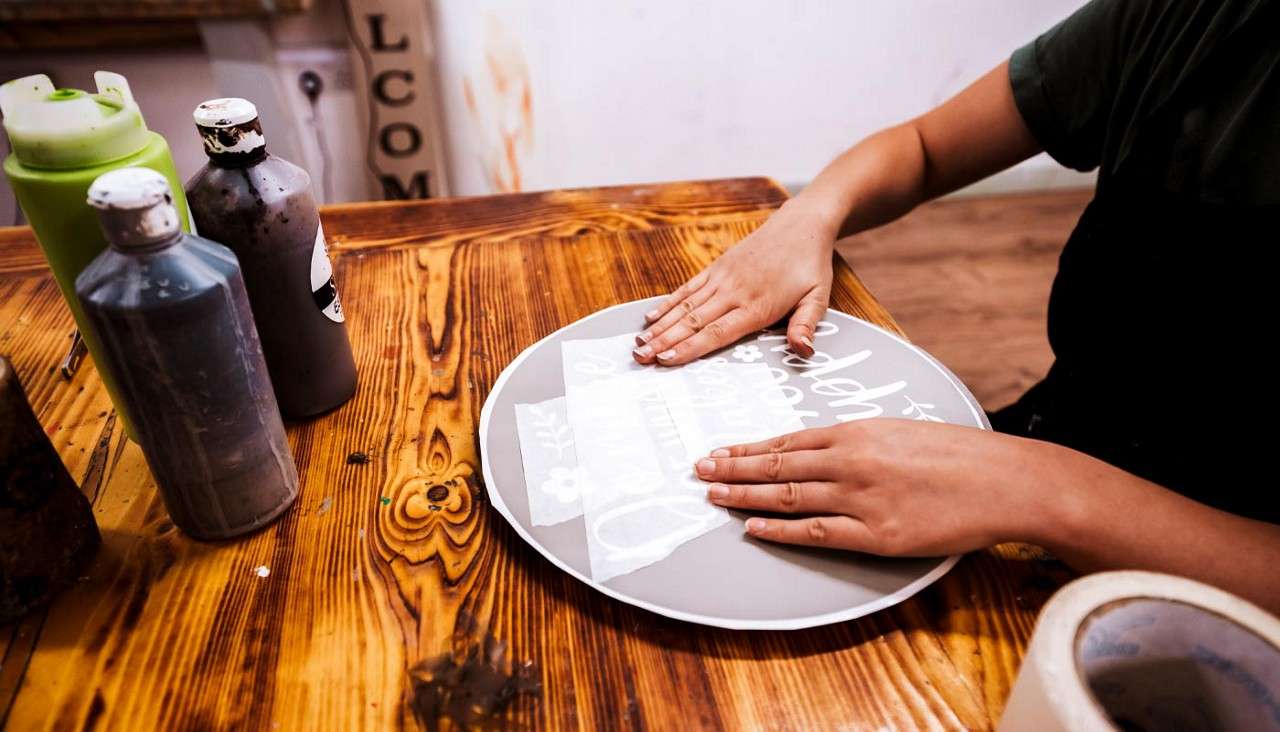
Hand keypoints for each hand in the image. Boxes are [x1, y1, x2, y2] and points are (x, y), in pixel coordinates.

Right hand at [632, 198, 837, 365]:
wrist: (801, 224)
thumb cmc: (809, 265)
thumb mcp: (818, 297)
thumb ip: (806, 325)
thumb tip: (804, 352)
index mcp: (757, 305)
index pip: (717, 333)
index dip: (690, 348)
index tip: (667, 360)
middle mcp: (734, 292)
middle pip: (693, 322)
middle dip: (665, 342)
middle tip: (640, 358)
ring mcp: (722, 278)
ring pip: (685, 307)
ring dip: (660, 327)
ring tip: (638, 344)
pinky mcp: (717, 268)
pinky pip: (688, 288)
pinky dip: (668, 303)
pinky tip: (651, 317)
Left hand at [693, 419, 1055, 555]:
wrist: (1001, 481)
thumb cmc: (955, 455)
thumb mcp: (898, 431)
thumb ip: (856, 442)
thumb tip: (818, 451)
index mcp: (855, 433)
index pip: (786, 442)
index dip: (748, 448)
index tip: (720, 450)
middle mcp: (850, 462)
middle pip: (776, 467)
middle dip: (733, 468)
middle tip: (699, 469)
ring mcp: (860, 499)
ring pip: (787, 497)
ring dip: (744, 496)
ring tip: (713, 494)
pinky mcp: (876, 535)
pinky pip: (815, 533)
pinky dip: (779, 530)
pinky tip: (753, 528)